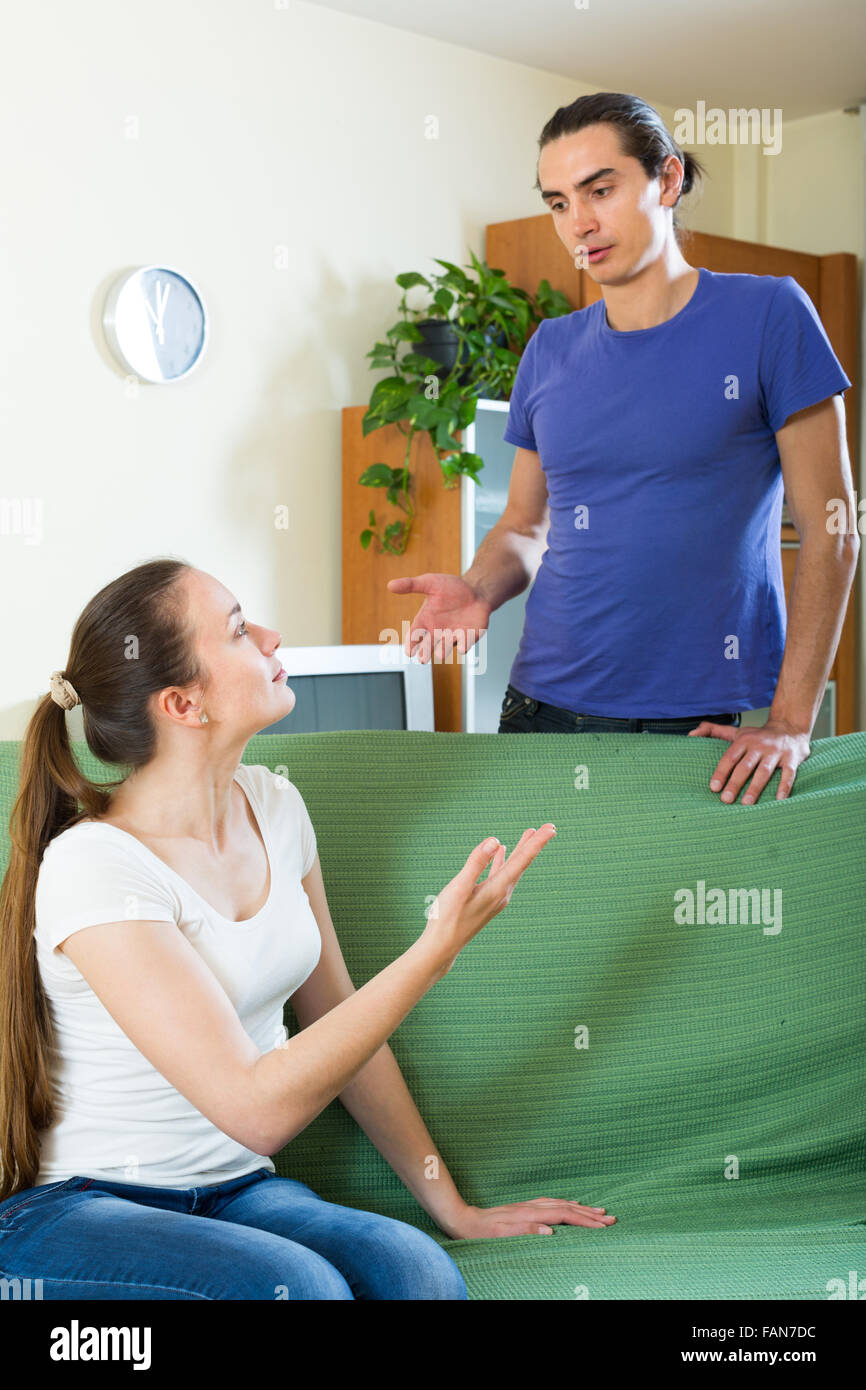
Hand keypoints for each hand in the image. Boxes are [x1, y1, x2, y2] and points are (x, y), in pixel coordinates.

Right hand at [387, 572, 491, 662]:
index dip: (411, 643)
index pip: (414, 635)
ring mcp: (453, 636)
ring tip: (440, 654)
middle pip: (428, 646)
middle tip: (422, 658)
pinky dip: (463, 646)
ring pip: (445, 647)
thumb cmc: (451, 588)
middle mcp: (437, 632)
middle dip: (425, 652)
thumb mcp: (430, 583)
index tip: (409, 651)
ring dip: (442, 650)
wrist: (476, 590)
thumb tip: (390, 585)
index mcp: (425, 621)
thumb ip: (411, 585)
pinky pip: (465, 644)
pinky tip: (462, 647)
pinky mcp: (469, 637)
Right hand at [423, 826, 556, 975]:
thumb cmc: (447, 917)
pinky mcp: (488, 900)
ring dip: (521, 850)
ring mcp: (496, 898)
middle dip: (535, 843)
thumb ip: (476, 863)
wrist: (443, 946)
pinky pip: (501, 875)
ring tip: (530, 834)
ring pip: (513, 868)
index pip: (522, 861)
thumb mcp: (459, 887)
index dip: (537, 843)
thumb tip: (495, 840)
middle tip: (550, 827)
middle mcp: (502, 893)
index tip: (552, 829)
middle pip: (522, 863)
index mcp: (498, 889)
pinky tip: (501, 853)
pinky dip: (504, 861)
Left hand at [443, 1198, 616, 1239]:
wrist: (464, 1219)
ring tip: (599, 1211)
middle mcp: (533, 1207)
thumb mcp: (502, 1235)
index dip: (584, 1221)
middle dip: (590, 1214)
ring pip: (562, 1204)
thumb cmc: (483, 1232)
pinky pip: (553, 1203)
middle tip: (611, 1218)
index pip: (564, 1216)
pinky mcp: (525, 1207)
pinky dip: (566, 1204)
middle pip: (567, 1208)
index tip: (603, 1227)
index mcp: (530, 1214)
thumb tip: (550, 1232)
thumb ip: (526, 1231)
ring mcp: (529, 1205)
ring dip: (582, 1208)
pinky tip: (571, 1204)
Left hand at [687, 718, 810, 803]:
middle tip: (725, 800)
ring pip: (764, 771)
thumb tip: (690, 735)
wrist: (790, 727)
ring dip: (755, 787)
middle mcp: (759, 746)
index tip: (713, 788)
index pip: (729, 757)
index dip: (721, 772)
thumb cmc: (757, 735)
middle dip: (734, 783)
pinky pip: (788, 773)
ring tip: (746, 803)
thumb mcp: (735, 731)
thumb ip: (712, 731)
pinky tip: (779, 800)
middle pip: (745, 766)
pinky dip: (784, 786)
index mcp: (744, 740)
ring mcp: (776, 752)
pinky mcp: (792, 759)